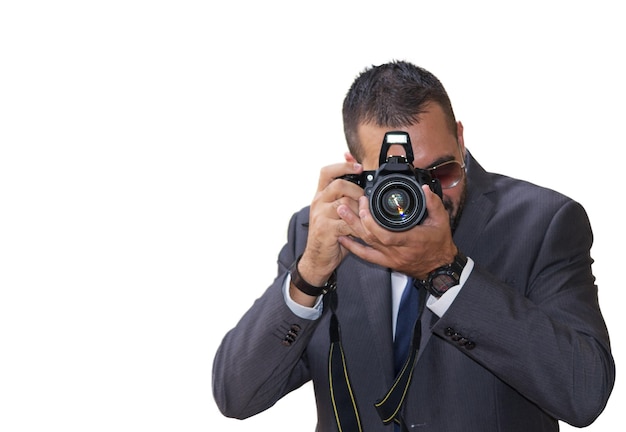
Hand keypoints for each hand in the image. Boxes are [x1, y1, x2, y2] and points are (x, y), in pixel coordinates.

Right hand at [295, 153, 364, 293]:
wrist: (317, 258)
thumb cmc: (330, 234)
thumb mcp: (335, 212)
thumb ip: (345, 197)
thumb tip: (360, 178)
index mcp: (320, 195)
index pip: (327, 172)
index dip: (343, 165)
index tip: (359, 166)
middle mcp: (318, 202)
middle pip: (338, 184)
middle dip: (357, 190)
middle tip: (364, 201)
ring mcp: (320, 215)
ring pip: (345, 203)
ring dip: (359, 210)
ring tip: (362, 218)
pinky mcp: (325, 229)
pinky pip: (347, 222)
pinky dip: (357, 226)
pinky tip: (359, 231)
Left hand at [336, 184, 457, 279]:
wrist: (439, 269)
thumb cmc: (440, 245)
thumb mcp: (442, 221)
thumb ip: (433, 203)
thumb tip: (424, 188)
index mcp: (411, 239)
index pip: (386, 234)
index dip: (371, 222)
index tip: (365, 204)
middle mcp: (397, 250)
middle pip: (371, 236)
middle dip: (357, 218)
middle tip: (349, 203)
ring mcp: (390, 258)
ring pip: (366, 244)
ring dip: (352, 228)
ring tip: (341, 212)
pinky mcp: (386, 262)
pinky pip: (366, 256)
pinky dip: (352, 247)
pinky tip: (342, 237)